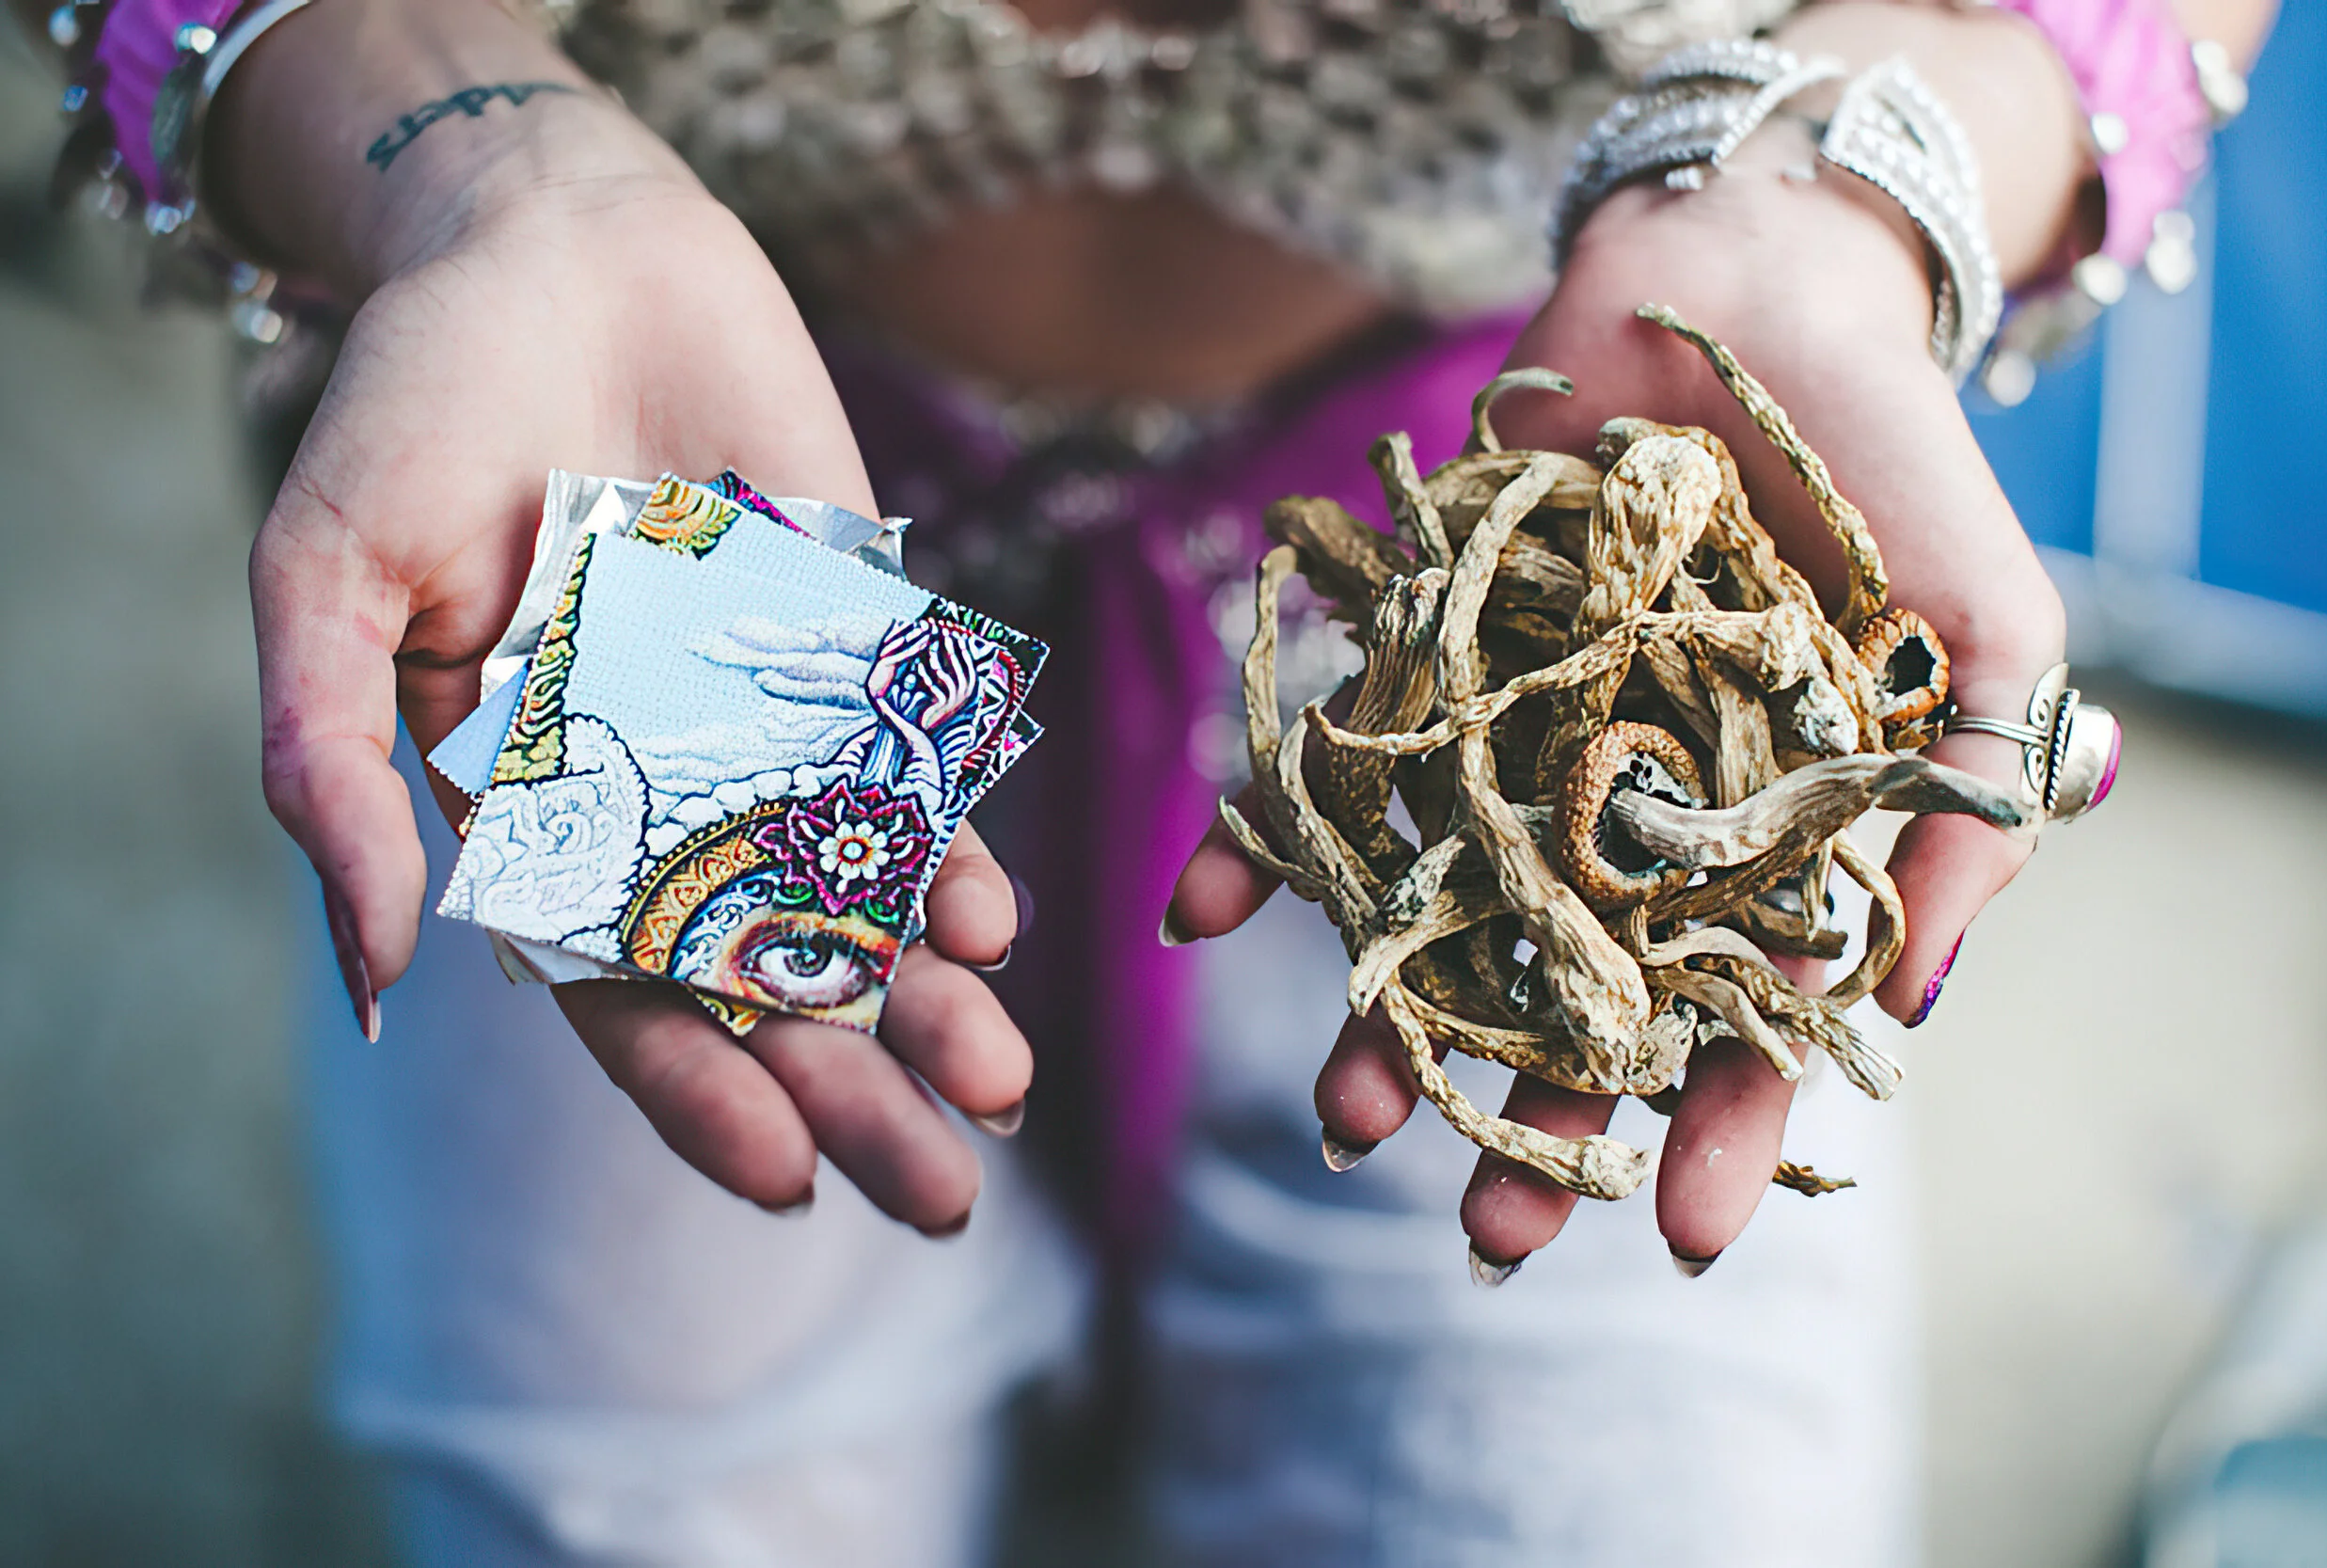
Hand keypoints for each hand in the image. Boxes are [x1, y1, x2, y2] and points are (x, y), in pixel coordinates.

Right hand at [244, 94, 1025, 1232]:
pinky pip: (910, 768)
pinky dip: (950, 844)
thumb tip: (374, 980)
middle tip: (943, 1192)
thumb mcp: (329, 583)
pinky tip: (990, 919)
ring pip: (855, 894)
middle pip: (763, 976)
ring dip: (926, 996)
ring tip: (997, 1084)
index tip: (786, 1177)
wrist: (554, 241)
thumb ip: (336, 777)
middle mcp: (659, 792)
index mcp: (534, 813)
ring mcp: (764, 726)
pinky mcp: (851, 645)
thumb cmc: (413, 406)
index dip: (697, 1095)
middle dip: (851, 1085)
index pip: (620, 994)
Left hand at [1168, 141, 2064, 1272]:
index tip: (1688, 1234)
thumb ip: (1970, 808)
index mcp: (1761, 836)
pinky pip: (1332, 762)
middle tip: (1483, 1224)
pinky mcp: (1421, 659)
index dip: (1719, 1126)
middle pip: (1576, 994)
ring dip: (1389, 1008)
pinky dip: (1259, 831)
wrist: (1753, 284)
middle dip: (1532, 1109)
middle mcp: (1627, 812)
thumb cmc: (1896, 466)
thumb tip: (1902, 997)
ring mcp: (1517, 743)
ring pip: (1445, 906)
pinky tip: (1195, 912)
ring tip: (1336, 1108)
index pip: (1743, 1016)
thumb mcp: (1996, 636)